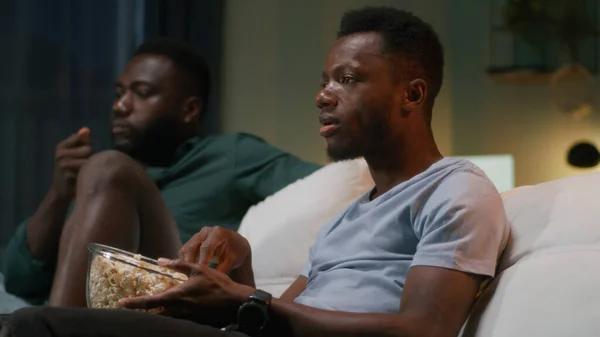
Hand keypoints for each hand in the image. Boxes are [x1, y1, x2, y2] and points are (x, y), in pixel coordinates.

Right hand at [52, 127, 91, 198]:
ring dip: (89, 166)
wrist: (62, 190)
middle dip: (89, 157)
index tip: (82, 153)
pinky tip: (80, 178)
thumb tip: (86, 130)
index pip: (81, 137)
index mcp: (61, 146)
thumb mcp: (74, 153)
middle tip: (81, 165)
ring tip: (82, 172)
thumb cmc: (72, 169)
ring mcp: (63, 164)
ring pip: (88, 160)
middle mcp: (60, 153)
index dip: (87, 145)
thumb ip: (82, 142)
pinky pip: (87, 171)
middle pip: (87, 149)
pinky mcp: (68, 175)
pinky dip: (87, 174)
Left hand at [119, 259, 253, 326]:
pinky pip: (176, 319)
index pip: (150, 301)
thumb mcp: (199, 269)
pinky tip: (168, 311)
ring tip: (145, 309)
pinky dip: (168, 316)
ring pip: (164, 318)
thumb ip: (179, 265)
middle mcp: (179, 309)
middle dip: (140, 311)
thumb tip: (161, 261)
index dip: (134, 302)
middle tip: (127, 307)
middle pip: (154, 314)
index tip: (121, 303)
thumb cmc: (219, 284)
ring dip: (153, 314)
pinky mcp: (194, 321)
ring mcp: (187, 317)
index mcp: (178, 296)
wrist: (236, 302)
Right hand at [178, 226, 250, 272]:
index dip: (202, 260)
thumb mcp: (232, 260)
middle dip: (189, 262)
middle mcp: (206, 231)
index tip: (200, 272)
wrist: (236, 245)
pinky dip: (183, 261)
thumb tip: (209, 279)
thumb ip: (221, 268)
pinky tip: (185, 272)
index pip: (206, 247)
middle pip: (192, 247)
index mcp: (218, 233)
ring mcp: (198, 235)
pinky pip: (184, 251)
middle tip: (189, 277)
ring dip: (184, 263)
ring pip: (185, 249)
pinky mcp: (192, 241)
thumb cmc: (236, 252)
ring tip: (186, 276)